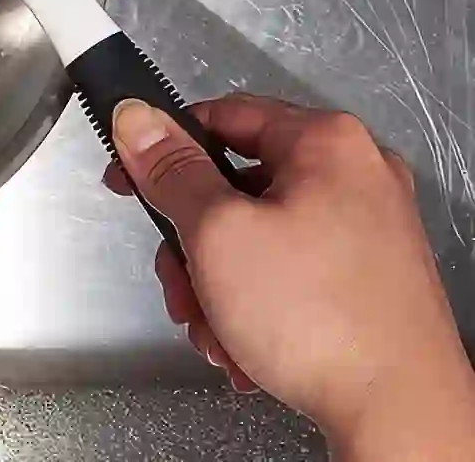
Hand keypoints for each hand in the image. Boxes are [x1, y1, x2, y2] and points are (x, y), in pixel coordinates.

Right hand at [103, 94, 474, 460]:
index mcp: (326, 143)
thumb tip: (138, 120)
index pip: (221, 117)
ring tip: (218, 329)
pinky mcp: (367, 277)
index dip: (163, 149)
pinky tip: (246, 344)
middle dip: (193, 246)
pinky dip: (255, 306)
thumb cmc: (323, 319)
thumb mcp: (217, 232)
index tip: (130, 178)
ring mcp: (366, 229)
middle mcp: (355, 176)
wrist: (398, 411)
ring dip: (218, 286)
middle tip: (183, 282)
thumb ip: (172, 171)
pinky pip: (287, 272)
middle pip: (234, 188)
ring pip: (255, 238)